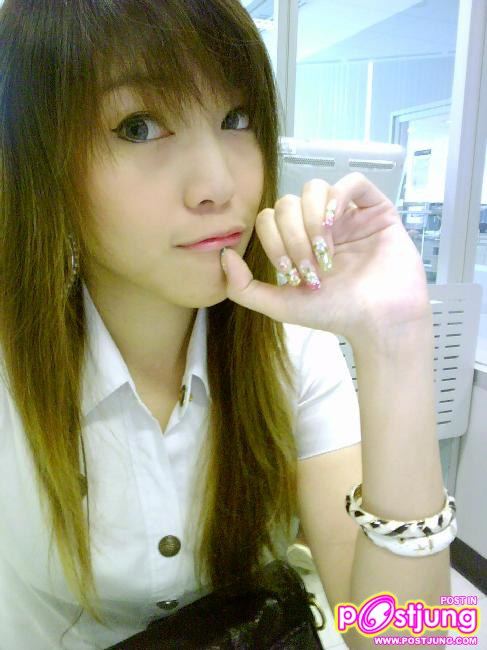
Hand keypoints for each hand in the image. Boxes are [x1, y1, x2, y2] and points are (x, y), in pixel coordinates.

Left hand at [220, 173, 430, 346]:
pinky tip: (336, 226)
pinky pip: (353, 182)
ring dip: (312, 221)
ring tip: (325, 253)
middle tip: (310, 269)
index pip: (270, 218)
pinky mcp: (376, 210)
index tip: (291, 274)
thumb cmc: (335, 314)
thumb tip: (222, 253)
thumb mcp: (280, 305)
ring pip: (315, 188)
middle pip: (288, 202)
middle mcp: (321, 224)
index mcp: (298, 242)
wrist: (379, 323)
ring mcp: (348, 215)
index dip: (274, 241)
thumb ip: (244, 287)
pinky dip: (337, 200)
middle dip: (293, 238)